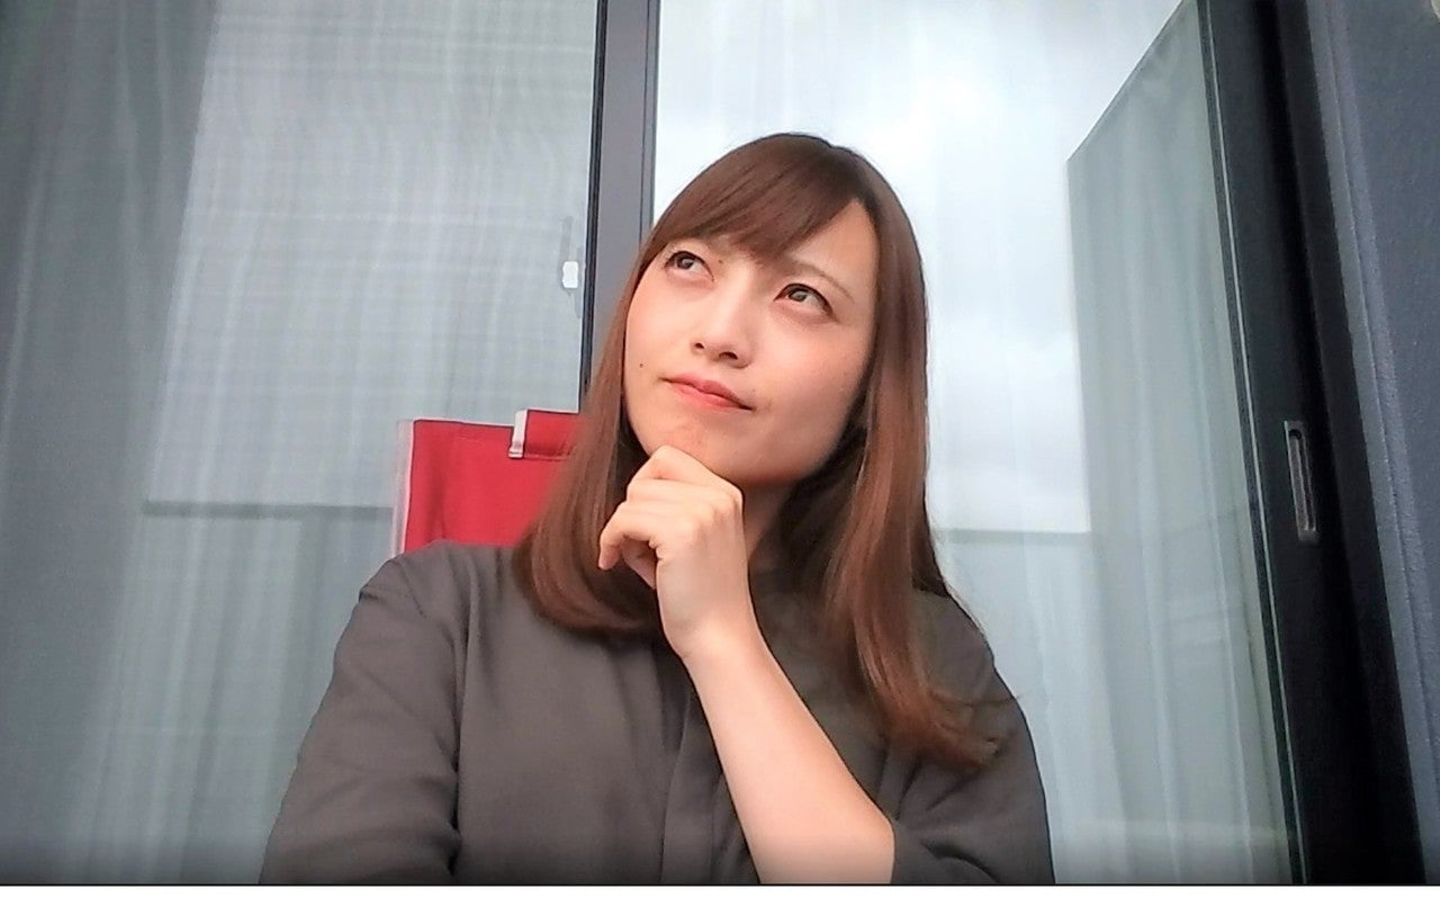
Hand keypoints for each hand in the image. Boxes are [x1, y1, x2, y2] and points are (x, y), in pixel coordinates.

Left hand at [597, 445, 760, 662]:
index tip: (641, 523)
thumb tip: (634, 492)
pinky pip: (623, 520)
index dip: (643, 488)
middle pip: (645, 479)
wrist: (718, 637)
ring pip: (632, 499)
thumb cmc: (703, 597)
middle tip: (641, 549)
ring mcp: (701, 512)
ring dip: (624, 532)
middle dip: (633, 513)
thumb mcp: (701, 537)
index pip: (666, 458)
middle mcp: (717, 496)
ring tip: (641, 564)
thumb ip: (678, 508)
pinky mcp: (679, 533)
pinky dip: (611, 541)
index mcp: (725, 493)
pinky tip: (615, 563)